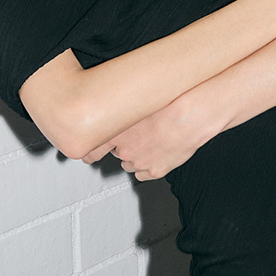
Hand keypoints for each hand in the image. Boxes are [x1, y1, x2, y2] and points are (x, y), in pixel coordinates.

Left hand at [81, 93, 216, 179]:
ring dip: (135, 156)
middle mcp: (123, 150)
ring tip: (148, 142)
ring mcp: (139, 162)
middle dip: (121, 146)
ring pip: (129, 163)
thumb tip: (116, 106)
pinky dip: (147, 167)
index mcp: (114, 132)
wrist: (188, 117)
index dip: (89, 152)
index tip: (87, 153)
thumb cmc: (167, 105)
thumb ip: (122, 109)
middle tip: (134, 136)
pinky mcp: (155, 171)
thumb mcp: (137, 102)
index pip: (92, 149)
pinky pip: (144, 174)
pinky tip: (155, 154)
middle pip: (115, 153)